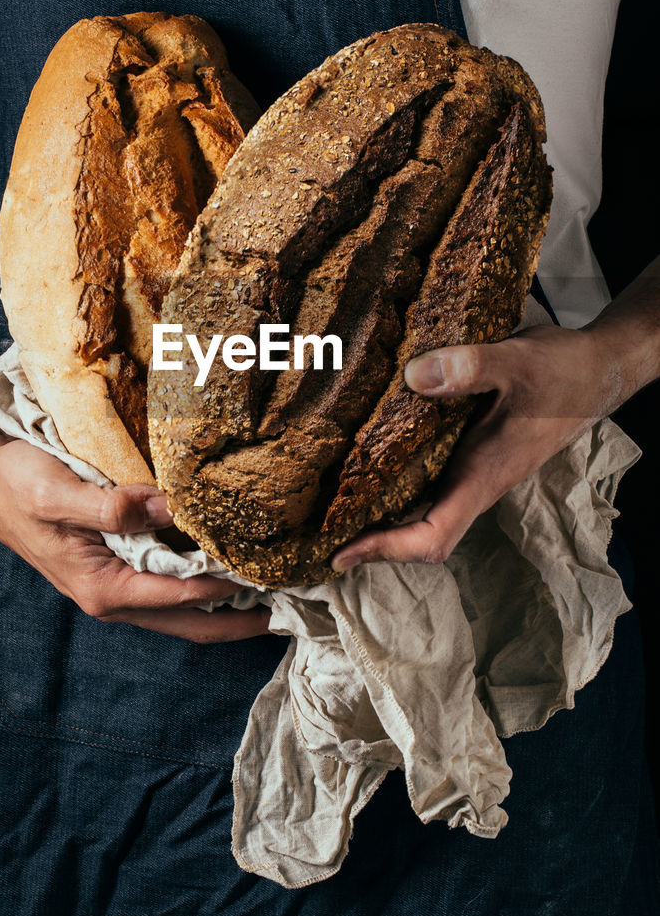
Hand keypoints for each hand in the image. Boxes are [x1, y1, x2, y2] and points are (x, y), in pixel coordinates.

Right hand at [0, 436, 270, 641]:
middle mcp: (112, 597)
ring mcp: (114, 586)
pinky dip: (202, 587)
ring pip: (182, 610)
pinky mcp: (116, 567)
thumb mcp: (58, 492)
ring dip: (226, 607)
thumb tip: (169, 508)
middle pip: (190, 623)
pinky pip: (169, 587)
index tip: (273, 577)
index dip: (228, 589)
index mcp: (102, 588)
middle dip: (240, 622)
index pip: (181, 597)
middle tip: (294, 611)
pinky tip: (227, 566)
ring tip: (275, 594)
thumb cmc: (17, 484)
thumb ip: (112, 505)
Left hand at [332, 323, 620, 570]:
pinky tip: (368, 460)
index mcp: (483, 476)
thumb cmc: (563, 371)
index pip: (432, 535)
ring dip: (381, 514)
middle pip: (420, 534)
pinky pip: (430, 479)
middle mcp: (475, 481)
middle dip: (372, 543)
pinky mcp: (474, 449)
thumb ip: (470, 367)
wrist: (597, 369)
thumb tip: (413, 376)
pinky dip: (396, 481)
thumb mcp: (517, 361)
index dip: (386, 551)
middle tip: (318, 534)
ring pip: (423, 509)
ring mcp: (475, 468)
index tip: (341, 554)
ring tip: (329, 506)